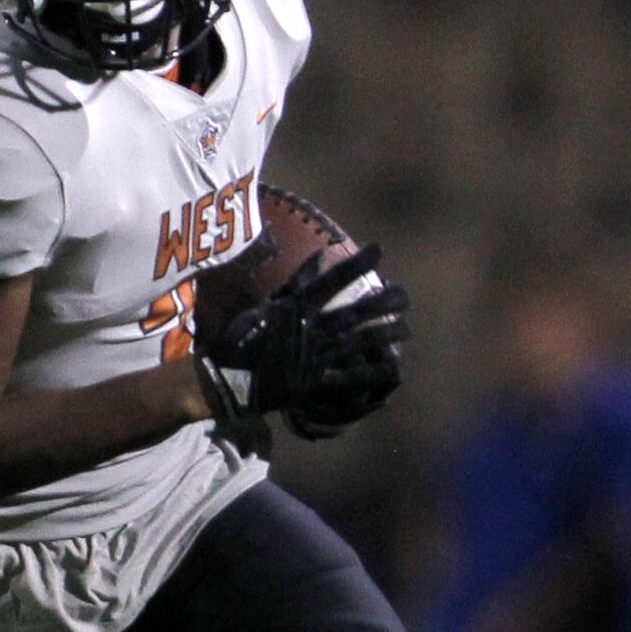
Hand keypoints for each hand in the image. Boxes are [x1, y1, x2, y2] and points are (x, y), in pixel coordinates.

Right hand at [193, 245, 408, 433]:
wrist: (225, 378)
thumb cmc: (240, 341)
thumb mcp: (263, 306)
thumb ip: (294, 284)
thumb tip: (318, 257)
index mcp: (295, 306)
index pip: (331, 280)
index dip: (356, 264)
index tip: (379, 250)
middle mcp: (309, 327)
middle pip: (355, 311)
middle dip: (383, 302)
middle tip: (404, 296)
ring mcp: (314, 355)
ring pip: (359, 341)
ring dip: (385, 335)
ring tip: (405, 330)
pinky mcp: (314, 381)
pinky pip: (350, 377)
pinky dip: (372, 373)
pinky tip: (394, 369)